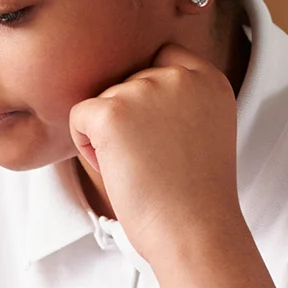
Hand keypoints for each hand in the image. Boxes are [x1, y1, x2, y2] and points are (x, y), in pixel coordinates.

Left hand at [66, 44, 243, 269]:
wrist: (195, 231)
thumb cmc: (196, 196)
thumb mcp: (206, 131)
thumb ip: (181, 101)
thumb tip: (137, 93)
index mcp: (208, 80)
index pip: (164, 57)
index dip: (152, 94)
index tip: (163, 132)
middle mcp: (179, 77)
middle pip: (129, 82)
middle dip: (130, 119)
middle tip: (156, 160)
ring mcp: (144, 90)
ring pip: (103, 101)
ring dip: (110, 135)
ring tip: (142, 169)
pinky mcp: (111, 112)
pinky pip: (79, 117)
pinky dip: (87, 146)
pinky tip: (118, 169)